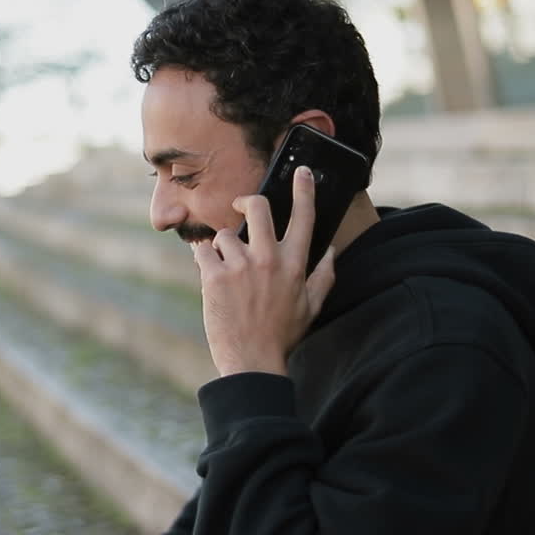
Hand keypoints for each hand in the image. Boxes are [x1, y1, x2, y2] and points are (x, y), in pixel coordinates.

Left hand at [192, 165, 335, 376]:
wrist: (253, 362)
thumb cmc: (283, 336)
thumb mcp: (311, 307)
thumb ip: (324, 276)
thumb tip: (332, 250)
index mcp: (295, 265)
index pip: (304, 218)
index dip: (304, 190)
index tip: (302, 172)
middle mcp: (269, 259)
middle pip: (257, 207)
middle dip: (246, 202)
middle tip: (241, 207)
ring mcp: (241, 267)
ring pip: (224, 235)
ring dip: (221, 248)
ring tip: (225, 272)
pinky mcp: (215, 277)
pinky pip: (202, 252)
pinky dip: (202, 260)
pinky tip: (210, 276)